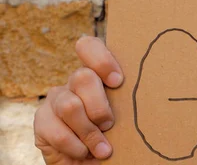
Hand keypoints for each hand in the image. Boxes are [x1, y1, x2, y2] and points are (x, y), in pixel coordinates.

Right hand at [33, 36, 122, 163]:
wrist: (93, 162)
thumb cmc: (117, 136)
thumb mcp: (126, 116)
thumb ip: (128, 101)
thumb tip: (152, 94)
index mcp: (98, 74)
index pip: (88, 47)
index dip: (101, 60)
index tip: (117, 82)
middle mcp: (74, 82)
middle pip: (82, 77)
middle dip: (100, 106)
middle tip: (109, 125)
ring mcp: (56, 99)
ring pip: (70, 106)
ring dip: (89, 131)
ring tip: (102, 148)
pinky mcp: (41, 120)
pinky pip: (57, 131)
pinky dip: (76, 146)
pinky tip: (84, 152)